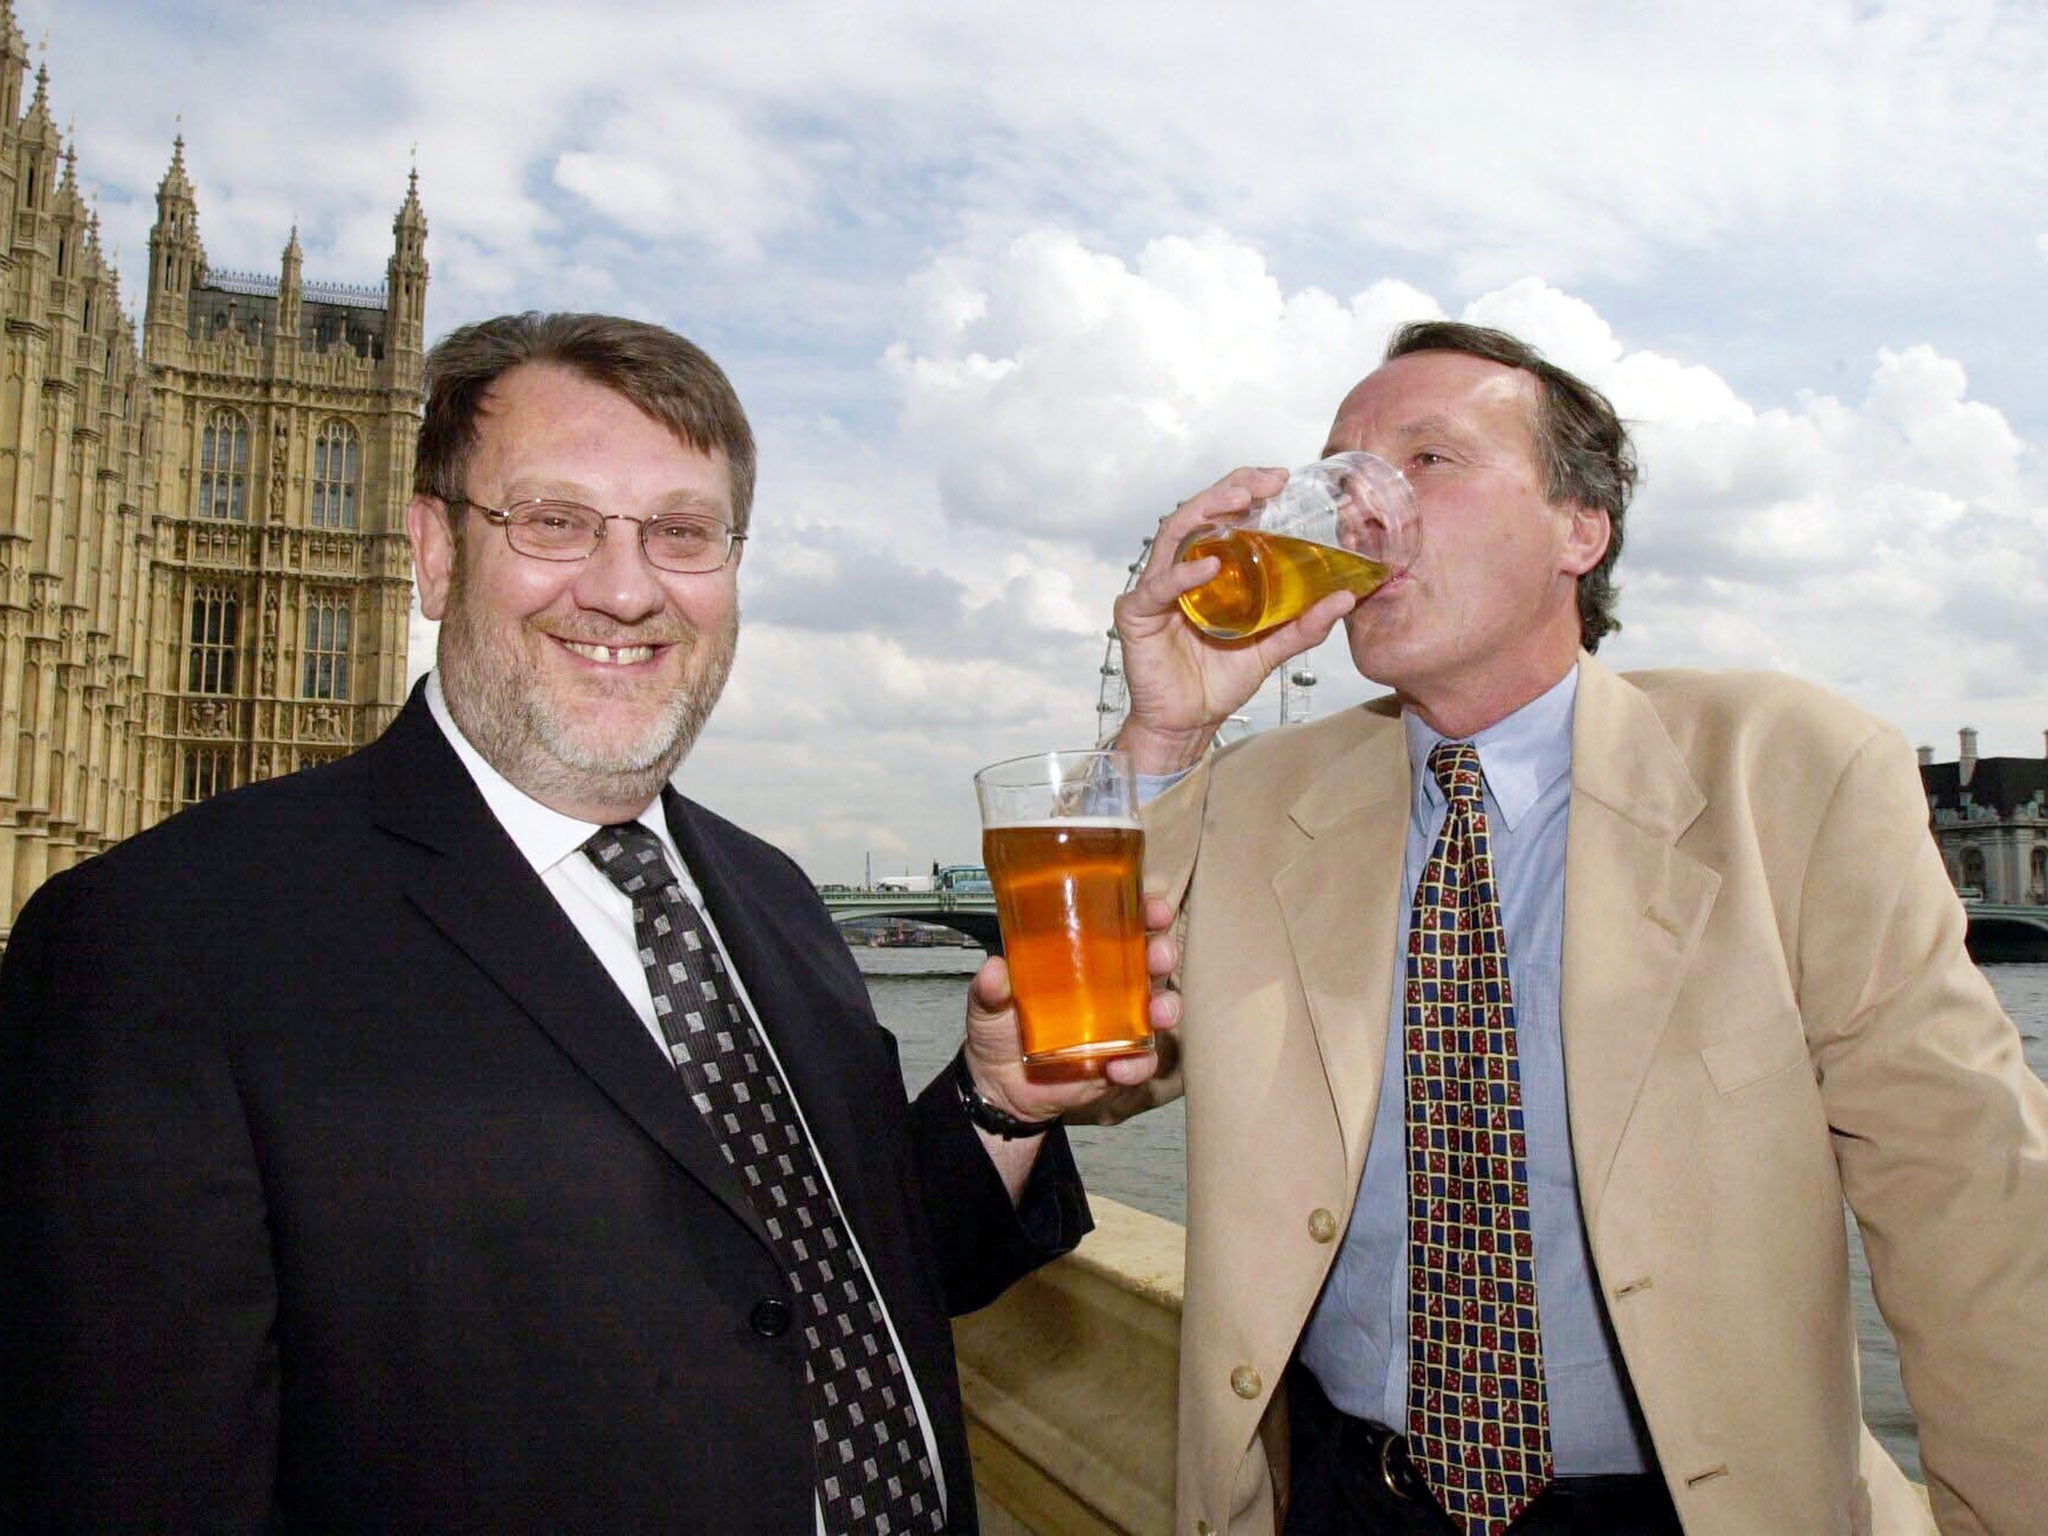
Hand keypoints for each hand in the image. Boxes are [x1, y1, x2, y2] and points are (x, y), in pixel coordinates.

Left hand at [961, 894, 1181, 1125]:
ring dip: (1167, 1007)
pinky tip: (1119, 1067)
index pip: (1122, 926)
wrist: (998, 1085)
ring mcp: (1118, 1024)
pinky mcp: (1118, 1061)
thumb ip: (989, 988)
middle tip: (1159, 955)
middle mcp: (1109, 986)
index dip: (1144, 913)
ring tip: (1157, 1013)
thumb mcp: (987, 1003)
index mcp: (1083, 958)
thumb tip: (994, 969)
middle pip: (1150, 961)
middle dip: (1163, 954)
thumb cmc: (998, 1030)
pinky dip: (1138, 1063)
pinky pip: (1141, 1061)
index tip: (1154, 909)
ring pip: (1159, 1008)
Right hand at [1112, 467, 1360, 774]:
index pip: (1222, 517)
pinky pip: (1158, 587)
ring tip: (1239, 502)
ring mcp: (1155, 590)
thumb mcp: (1271, 649)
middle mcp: (1178, 570)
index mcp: (1206, 570)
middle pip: (1197, 515)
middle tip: (1263, 482)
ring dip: (1205, 512)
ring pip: (1173, 536)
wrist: (1187, 724)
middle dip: (1228, 490)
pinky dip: (1182, 574)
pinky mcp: (1136, 615)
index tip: (1281, 478)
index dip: (1247, 490)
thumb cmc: (1218, 682)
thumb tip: (1345, 598)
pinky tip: (1208, 564)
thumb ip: (1303, 625)